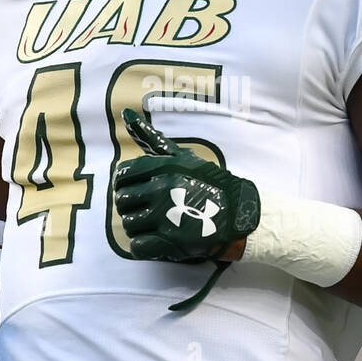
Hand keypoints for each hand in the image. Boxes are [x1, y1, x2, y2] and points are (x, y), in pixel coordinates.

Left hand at [113, 109, 259, 263]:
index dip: (125, 186)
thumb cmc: (207, 182)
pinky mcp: (173, 241)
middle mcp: (163, 189)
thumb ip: (150, 137)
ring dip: (139, 227)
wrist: (239, 212)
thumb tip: (125, 114)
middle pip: (123, 202)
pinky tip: (157, 240)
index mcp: (163, 167)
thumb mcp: (181, 155)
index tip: (136, 191)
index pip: (122, 177)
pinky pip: (138, 246)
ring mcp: (167, 216)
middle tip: (148, 210)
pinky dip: (144, 246)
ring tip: (156, 225)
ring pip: (129, 225)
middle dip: (132, 207)